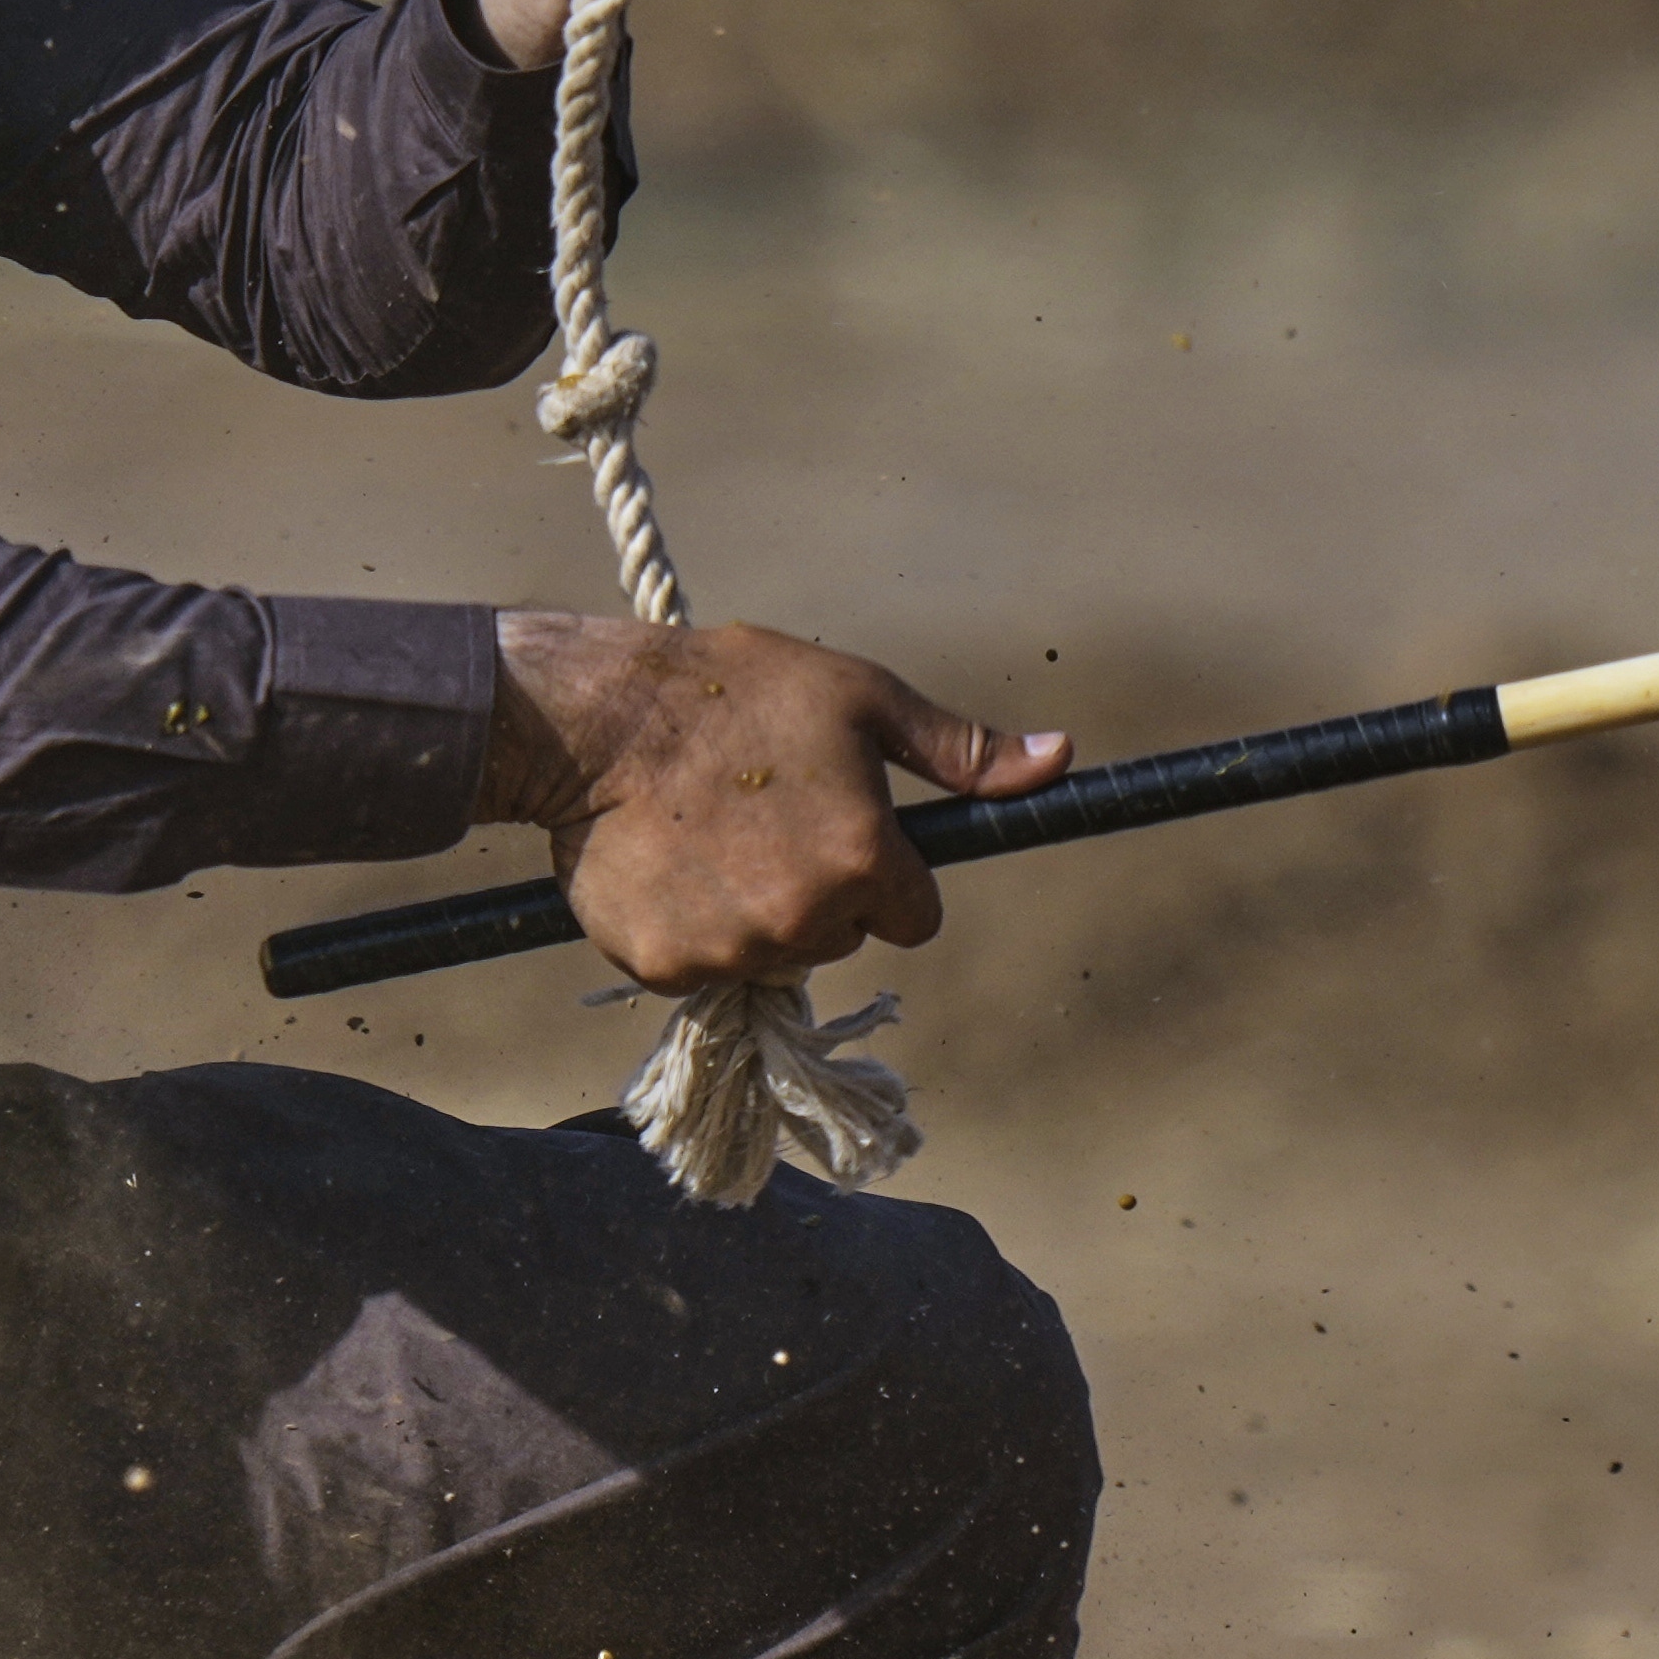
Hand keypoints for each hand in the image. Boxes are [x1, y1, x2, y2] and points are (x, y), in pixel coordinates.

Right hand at [480, 614, 1065, 990]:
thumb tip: (1063, 758)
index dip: (884, 871)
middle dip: (820, 893)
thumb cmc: (738, 689)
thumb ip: (963, 751)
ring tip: (709, 836)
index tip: (838, 828)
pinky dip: (690, 929)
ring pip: (775, 956)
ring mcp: (732, 951)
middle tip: (764, 820)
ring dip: (756, 915)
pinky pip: (703, 968)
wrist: (595, 716)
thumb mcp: (863, 700)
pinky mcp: (664, 968)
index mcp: (867, 860)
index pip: (915, 916)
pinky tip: (667, 864)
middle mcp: (807, 920)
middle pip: (843, 937)